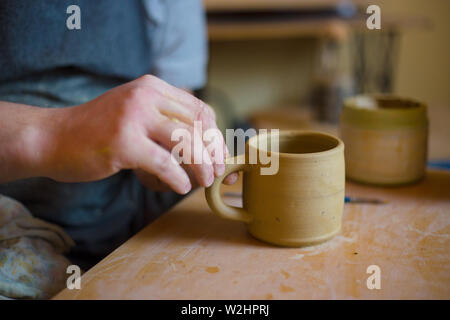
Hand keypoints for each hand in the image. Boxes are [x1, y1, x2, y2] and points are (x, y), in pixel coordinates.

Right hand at [38, 75, 236, 193]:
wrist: (51, 137)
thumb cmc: (96, 131)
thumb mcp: (134, 112)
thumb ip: (163, 119)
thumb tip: (202, 145)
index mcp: (152, 87)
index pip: (199, 109)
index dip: (215, 135)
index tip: (219, 156)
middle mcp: (146, 96)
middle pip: (197, 125)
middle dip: (213, 152)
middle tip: (217, 172)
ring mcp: (133, 117)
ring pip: (185, 142)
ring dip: (201, 166)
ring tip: (204, 181)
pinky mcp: (123, 142)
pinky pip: (164, 163)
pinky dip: (177, 178)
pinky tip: (181, 187)